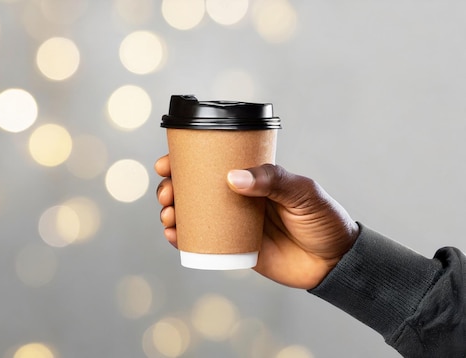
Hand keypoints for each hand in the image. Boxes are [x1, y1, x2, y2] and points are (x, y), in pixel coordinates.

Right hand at [155, 155, 358, 289]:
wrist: (335, 262)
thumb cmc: (324, 220)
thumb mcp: (303, 193)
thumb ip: (272, 181)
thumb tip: (232, 178)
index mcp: (252, 179)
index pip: (213, 164)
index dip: (185, 162)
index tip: (167, 163)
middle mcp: (237, 199)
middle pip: (194, 189)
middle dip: (171, 188)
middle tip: (167, 192)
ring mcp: (233, 224)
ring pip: (192, 215)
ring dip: (172, 212)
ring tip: (168, 215)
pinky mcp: (233, 249)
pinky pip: (202, 242)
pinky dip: (183, 239)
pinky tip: (173, 235)